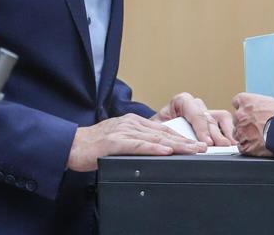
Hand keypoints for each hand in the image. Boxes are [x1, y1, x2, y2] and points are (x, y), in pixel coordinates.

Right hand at [67, 114, 205, 171]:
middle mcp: (131, 124)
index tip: (197, 143)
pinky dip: (154, 148)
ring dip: (176, 145)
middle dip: (185, 141)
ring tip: (192, 150)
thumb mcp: (120, 140)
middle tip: (202, 147)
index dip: (182, 137)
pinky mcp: (114, 142)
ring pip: (155, 138)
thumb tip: (156, 150)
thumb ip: (137, 142)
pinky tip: (166, 151)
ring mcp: (123, 131)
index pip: (163, 130)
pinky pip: (138, 145)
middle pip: (164, 133)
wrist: (70, 145)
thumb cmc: (94, 146)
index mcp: (134, 122)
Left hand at [153, 92, 235, 146]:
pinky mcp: (212, 121)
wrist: (155, 131)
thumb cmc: (155, 129)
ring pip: (222, 117)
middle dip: (216, 133)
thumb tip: (176, 145)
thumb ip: (166, 134)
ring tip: (230, 145)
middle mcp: (196, 105)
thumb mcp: (157, 130)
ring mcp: (205, 112)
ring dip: (227, 131)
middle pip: (210, 117)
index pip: (195, 112)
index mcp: (181, 102)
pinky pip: (225, 124)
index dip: (202, 128)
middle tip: (221, 146)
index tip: (206, 142)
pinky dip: (229, 133)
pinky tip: (231, 144)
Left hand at [232, 93, 273, 156]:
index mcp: (246, 101)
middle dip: (245, 123)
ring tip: (259, 137)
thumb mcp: (272, 101)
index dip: (243, 107)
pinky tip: (259, 145)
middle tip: (257, 126)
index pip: (236, 101)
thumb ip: (260, 104)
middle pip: (237, 119)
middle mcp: (240, 115)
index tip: (248, 111)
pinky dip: (249, 147)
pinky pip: (243, 147)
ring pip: (238, 134)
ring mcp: (241, 131)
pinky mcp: (245, 146)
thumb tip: (261, 108)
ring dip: (246, 135)